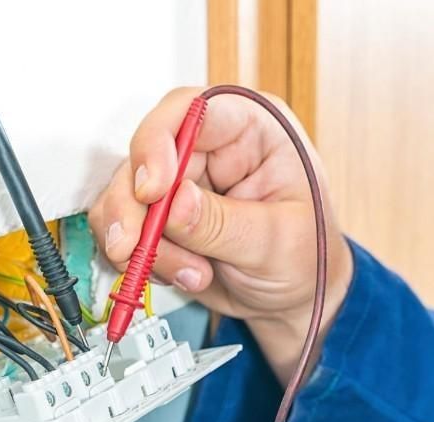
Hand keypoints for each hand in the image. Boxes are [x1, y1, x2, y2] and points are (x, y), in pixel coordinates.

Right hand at [88, 87, 355, 382]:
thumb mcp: (277, 241)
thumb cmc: (307, 259)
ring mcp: (182, 182)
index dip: (159, 142)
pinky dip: (141, 259)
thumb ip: (224, 223)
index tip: (152, 191)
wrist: (294, 300)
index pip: (191, 109)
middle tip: (133, 246)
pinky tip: (181, 276)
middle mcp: (211, 147)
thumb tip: (174, 204)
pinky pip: (126, 229)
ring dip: (142, 243)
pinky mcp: (162, 218)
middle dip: (134, 208)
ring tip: (190, 274)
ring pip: (126, 195)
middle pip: (145, 155)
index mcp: (253, 129)